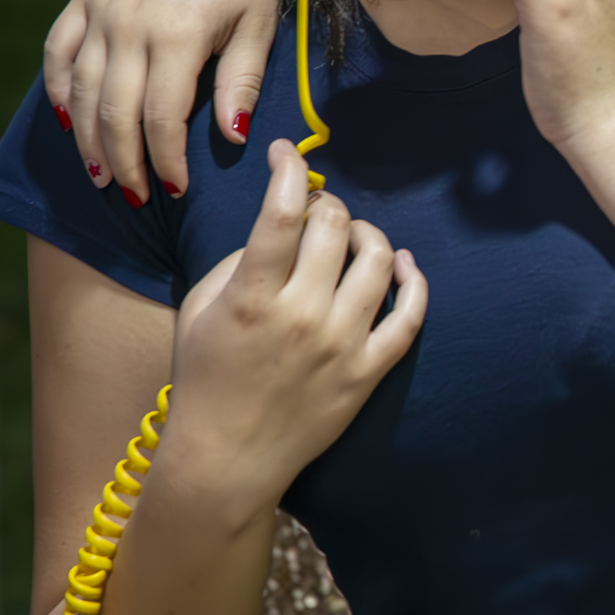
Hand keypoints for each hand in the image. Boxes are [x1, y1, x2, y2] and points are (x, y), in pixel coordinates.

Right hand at [47, 0, 286, 201]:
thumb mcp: (261, 23)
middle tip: (135, 196)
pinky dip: (58, 88)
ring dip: (87, 137)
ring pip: (79, 88)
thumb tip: (232, 138)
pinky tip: (68, 118)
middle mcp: (128, 24)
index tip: (175, 189)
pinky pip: (59, 50)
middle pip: (112, 112)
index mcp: (177, 35)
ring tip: (101, 173)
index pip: (161, 118)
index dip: (164, 160)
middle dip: (124, 161)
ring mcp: (100, 8)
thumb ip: (241, 82)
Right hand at [165, 140, 426, 502]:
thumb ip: (240, 260)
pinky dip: (413, 281)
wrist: (226, 458)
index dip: (288, 171)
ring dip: (368, 235)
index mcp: (250, 298)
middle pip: (335, 229)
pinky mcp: (368, 372)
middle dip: (329, 206)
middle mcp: (301, 317)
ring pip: (378, 261)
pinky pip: (409, 315)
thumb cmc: (205, 378)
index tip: (287, 157)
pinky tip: (402, 265)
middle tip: (320, 210)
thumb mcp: (201, 309)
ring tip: (354, 237)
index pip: (282, 214)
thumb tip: (285, 223)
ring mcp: (341, 345)